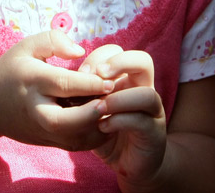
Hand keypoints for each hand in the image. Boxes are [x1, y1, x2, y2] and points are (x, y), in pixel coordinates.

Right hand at [0, 30, 114, 150]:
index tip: (109, 80)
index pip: (62, 84)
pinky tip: (108, 123)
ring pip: (71, 139)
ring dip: (97, 129)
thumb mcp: (26, 47)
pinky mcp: (47, 141)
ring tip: (116, 112)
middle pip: (62, 121)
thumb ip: (53, 41)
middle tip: (110, 103)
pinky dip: (94, 139)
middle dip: (89, 115)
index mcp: (32, 80)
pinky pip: (74, 145)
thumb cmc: (12, 70)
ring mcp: (41, 128)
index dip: (88, 83)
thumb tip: (80, 51)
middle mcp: (35, 108)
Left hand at [83, 47, 166, 187]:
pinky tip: (102, 127)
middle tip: (97, 75)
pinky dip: (119, 121)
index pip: (121, 51)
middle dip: (119, 63)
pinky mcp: (154, 134)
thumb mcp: (91, 106)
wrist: (131, 164)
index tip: (81, 71)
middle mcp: (144, 90)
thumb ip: (83, 91)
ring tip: (98, 107)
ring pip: (146, 94)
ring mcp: (152, 112)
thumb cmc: (106, 130)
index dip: (101, 55)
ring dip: (119, 99)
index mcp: (128, 78)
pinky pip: (141, 121)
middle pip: (143, 61)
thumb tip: (60, 76)